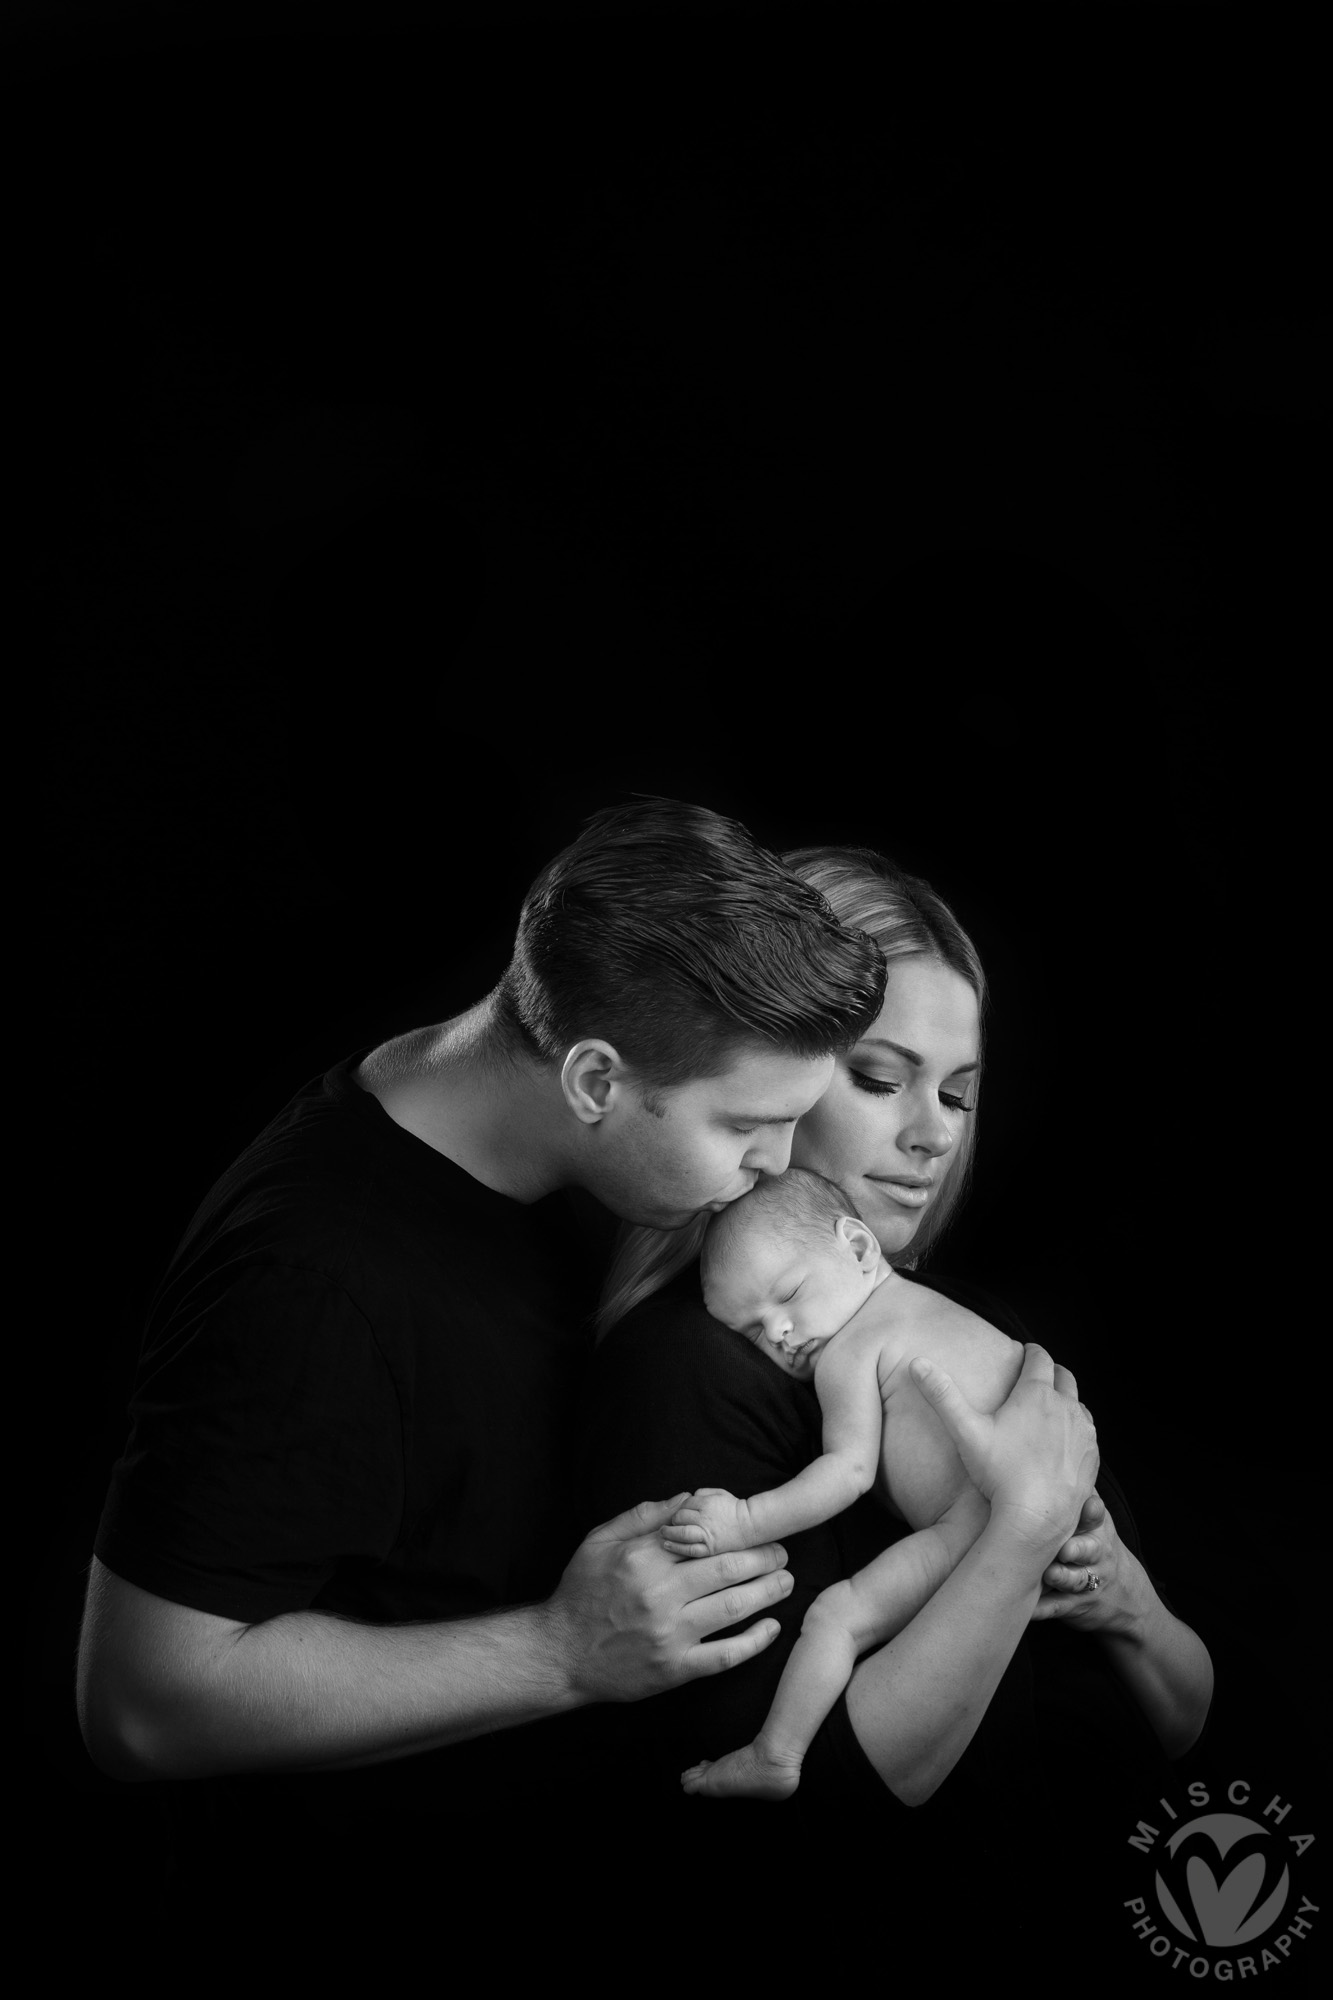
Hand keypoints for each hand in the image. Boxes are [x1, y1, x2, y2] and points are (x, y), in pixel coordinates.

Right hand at [544, 1494, 793, 1703]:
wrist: (560, 1654)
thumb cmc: (580, 1593)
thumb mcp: (599, 1542)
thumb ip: (642, 1516)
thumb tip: (687, 1497)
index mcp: (643, 1558)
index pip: (704, 1538)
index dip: (738, 1532)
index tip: (759, 1527)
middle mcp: (660, 1594)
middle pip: (729, 1569)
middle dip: (764, 1558)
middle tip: (782, 1552)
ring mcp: (670, 1634)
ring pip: (734, 1608)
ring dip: (768, 1592)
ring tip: (787, 1580)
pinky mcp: (675, 1669)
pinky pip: (725, 1655)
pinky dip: (755, 1641)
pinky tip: (772, 1627)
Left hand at [661, 1488, 752, 1558]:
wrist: (751, 1524)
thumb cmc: (735, 1508)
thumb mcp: (720, 1493)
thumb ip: (703, 1493)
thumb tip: (688, 1497)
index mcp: (706, 1503)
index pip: (684, 1504)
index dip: (679, 1508)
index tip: (678, 1513)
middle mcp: (704, 1518)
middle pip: (679, 1517)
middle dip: (673, 1519)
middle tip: (670, 1523)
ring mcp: (707, 1534)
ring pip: (681, 1532)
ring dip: (669, 1533)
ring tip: (663, 1533)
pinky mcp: (710, 1548)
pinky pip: (689, 1549)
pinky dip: (676, 1547)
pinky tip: (667, 1545)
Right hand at [909, 1343, 1097, 1559]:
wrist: (1034, 1519)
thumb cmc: (998, 1475)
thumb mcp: (965, 1431)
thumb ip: (942, 1395)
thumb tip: (916, 1362)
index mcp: (1037, 1393)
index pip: (1040, 1357)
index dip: (1031, 1352)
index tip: (1025, 1351)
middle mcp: (1066, 1407)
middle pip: (1064, 1377)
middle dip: (1051, 1372)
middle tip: (1039, 1375)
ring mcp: (1083, 1433)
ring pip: (1079, 1405)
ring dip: (1066, 1401)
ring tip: (1050, 1408)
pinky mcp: (1091, 1457)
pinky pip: (1088, 1434)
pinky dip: (1077, 1430)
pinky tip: (1063, 1441)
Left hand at [1032, 1490, 1142, 1631]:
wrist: (1126, 1598)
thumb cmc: (1095, 1545)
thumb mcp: (1095, 1518)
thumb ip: (1075, 1490)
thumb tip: (1044, 1444)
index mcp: (1097, 1527)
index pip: (1095, 1516)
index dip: (1091, 1512)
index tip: (1088, 1507)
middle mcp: (1096, 1552)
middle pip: (1088, 1549)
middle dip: (1076, 1548)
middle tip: (1064, 1547)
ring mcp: (1088, 1581)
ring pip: (1075, 1579)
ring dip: (1060, 1577)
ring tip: (1048, 1575)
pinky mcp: (1076, 1606)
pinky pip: (1057, 1608)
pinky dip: (1041, 1608)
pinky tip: (1026, 1607)